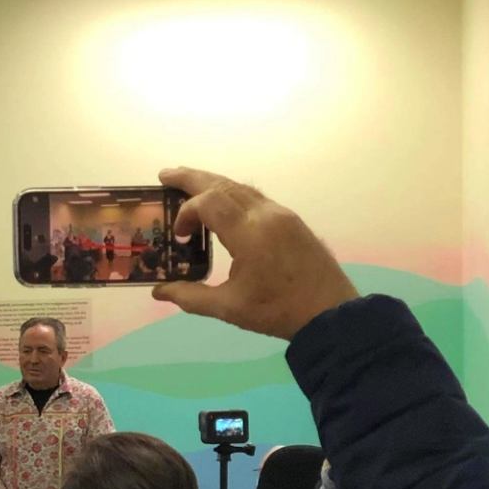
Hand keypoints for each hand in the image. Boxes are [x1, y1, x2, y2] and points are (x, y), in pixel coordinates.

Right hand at [151, 167, 358, 339]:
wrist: (329, 313)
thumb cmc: (276, 311)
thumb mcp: (228, 307)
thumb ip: (190, 296)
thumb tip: (159, 291)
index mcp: (249, 234)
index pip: (209, 203)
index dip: (186, 213)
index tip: (179, 236)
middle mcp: (265, 215)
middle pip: (223, 185)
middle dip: (192, 178)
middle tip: (165, 175)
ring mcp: (281, 214)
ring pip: (241, 187)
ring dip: (212, 183)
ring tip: (188, 183)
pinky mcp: (291, 220)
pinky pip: (255, 197)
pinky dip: (232, 193)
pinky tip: (221, 203)